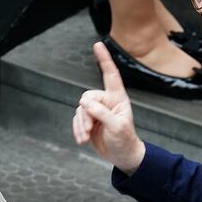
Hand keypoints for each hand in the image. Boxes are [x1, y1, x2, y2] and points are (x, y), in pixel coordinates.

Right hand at [71, 42, 145, 173]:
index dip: (104, 59)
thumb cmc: (125, 141)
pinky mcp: (89, 121)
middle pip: (87, 97)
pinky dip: (77, 130)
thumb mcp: (117, 127)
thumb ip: (101, 113)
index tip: (98, 44)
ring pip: (80, 110)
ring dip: (81, 125)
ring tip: (86, 137)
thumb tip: (84, 103)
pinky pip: (76, 120)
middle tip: (90, 129)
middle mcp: (106, 101)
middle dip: (85, 114)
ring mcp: (97, 111)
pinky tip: (82, 139)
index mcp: (118, 98)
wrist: (122, 156)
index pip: (110, 75)